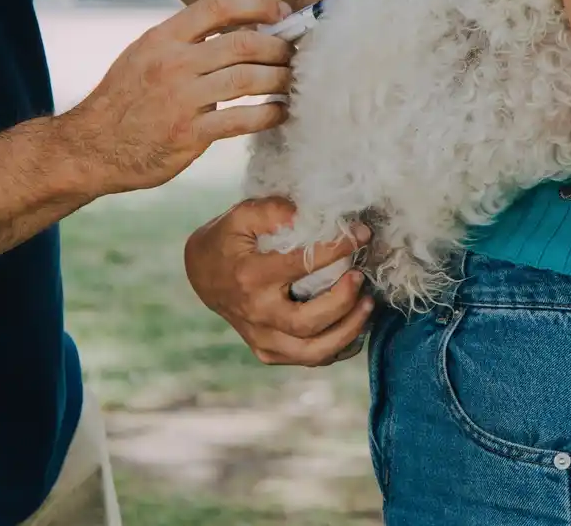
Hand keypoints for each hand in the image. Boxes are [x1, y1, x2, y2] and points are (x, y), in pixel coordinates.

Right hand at [57, 0, 295, 196]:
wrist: (91, 146)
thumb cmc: (124, 100)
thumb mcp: (145, 55)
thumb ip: (184, 42)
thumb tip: (238, 29)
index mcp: (162, 38)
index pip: (217, 5)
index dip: (257, 4)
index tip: (281, 12)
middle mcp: (172, 63)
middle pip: (243, 43)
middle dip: (279, 46)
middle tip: (295, 53)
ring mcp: (181, 98)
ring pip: (248, 79)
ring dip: (280, 79)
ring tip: (293, 82)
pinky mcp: (189, 133)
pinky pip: (242, 119)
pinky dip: (269, 114)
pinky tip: (281, 112)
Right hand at [186, 197, 375, 366]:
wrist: (202, 275)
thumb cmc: (227, 240)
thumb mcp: (241, 215)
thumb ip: (272, 210)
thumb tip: (306, 214)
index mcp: (250, 276)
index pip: (301, 265)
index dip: (337, 249)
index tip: (361, 235)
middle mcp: (256, 313)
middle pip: (308, 322)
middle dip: (343, 301)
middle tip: (360, 276)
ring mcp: (261, 338)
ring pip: (312, 352)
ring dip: (348, 331)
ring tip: (368, 305)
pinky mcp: (268, 352)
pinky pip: (310, 359)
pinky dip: (338, 347)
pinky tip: (356, 325)